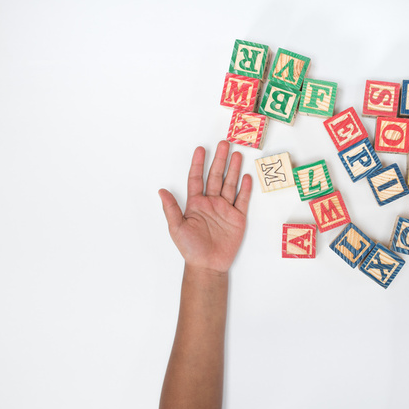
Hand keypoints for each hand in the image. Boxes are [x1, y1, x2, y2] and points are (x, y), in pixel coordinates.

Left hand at [158, 141, 251, 274]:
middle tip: (224, 143)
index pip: (197, 178)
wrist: (207, 265)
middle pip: (215, 176)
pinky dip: (245, 189)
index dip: (198, 163)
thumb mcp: (176, 228)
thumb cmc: (190, 248)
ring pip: (230, 184)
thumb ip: (171, 209)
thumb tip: (161, 191)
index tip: (201, 149)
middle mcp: (211, 203)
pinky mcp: (237, 218)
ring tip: (237, 154)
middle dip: (220, 160)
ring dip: (233, 169)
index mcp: (195, 203)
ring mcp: (225, 209)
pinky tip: (246, 177)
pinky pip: (242, 200)